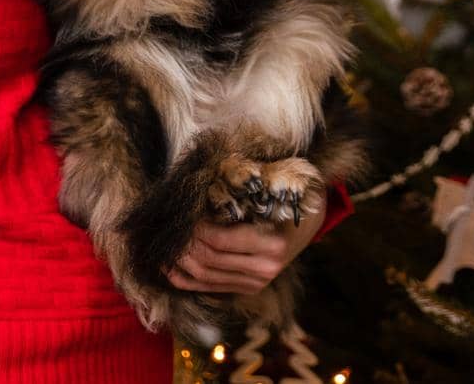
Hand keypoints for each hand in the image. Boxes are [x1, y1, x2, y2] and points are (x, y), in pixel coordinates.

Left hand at [165, 192, 325, 294]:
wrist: (310, 221)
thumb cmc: (289, 196)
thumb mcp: (275, 186)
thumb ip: (243, 187)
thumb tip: (204, 185)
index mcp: (273, 243)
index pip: (219, 240)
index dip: (194, 229)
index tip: (182, 213)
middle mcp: (265, 268)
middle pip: (209, 260)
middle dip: (183, 245)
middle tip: (168, 228)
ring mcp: (257, 282)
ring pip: (206, 277)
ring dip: (180, 263)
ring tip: (163, 247)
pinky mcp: (249, 288)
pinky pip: (210, 288)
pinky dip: (186, 280)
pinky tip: (169, 269)